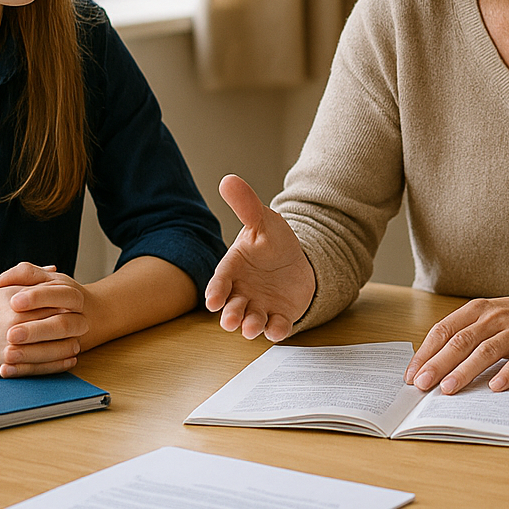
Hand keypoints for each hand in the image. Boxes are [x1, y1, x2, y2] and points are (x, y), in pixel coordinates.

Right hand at [0, 263, 88, 377]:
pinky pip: (41, 365)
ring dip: (70, 345)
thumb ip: (29, 279)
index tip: (80, 306)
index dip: (72, 304)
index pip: (57, 300)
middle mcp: (17, 321)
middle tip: (85, 324)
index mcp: (17, 300)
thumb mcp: (1, 291)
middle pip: (61, 322)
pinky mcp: (7, 363)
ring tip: (77, 343)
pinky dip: (59, 363)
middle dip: (77, 324)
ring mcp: (12, 343)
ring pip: (54, 346)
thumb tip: (54, 269)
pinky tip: (68, 359)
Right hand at [206, 174, 316, 341]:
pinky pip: (277, 326)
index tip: (213, 300)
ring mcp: (260, 306)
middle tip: (230, 320)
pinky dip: (277, 329)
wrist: (295, 260)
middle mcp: (243, 292)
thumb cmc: (271, 242)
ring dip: (251, 325)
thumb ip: (246, 205)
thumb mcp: (262, 221)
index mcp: (234, 269)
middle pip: (232, 307)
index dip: (215, 291)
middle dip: (230, 315)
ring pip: (252, 321)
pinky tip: (279, 327)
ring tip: (252, 326)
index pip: (220, 281)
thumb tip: (228, 179)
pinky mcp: (279, 316)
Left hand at [405, 280, 508, 394]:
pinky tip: (495, 387)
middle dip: (437, 365)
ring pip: (485, 352)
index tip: (411, 374)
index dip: (425, 353)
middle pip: (460, 342)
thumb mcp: (489, 315)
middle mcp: (494, 319)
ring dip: (464, 371)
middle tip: (421, 385)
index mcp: (478, 310)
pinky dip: (507, 374)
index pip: (444, 330)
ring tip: (448, 389)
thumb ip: (465, 333)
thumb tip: (432, 362)